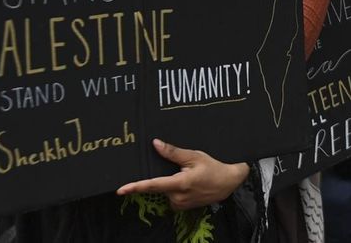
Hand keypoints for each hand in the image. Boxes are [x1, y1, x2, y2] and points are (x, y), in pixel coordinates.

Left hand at [117, 139, 249, 209]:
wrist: (228, 183)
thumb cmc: (213, 167)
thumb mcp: (194, 156)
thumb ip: (173, 152)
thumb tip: (155, 144)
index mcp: (179, 184)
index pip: (152, 186)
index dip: (135, 187)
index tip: (121, 189)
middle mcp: (177, 198)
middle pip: (158, 186)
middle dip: (163, 175)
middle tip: (180, 168)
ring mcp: (180, 205)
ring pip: (165, 190)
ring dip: (170, 182)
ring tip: (189, 174)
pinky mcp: (182, 207)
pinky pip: (171, 196)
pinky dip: (174, 188)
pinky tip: (188, 182)